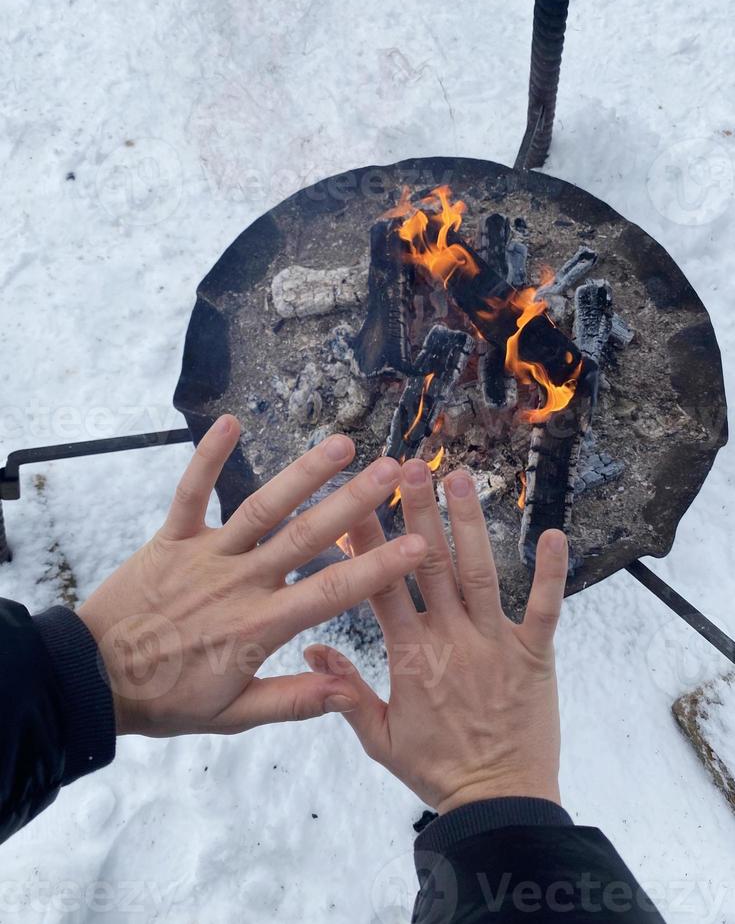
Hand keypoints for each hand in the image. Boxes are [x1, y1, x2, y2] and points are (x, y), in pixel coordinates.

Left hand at [78, 416, 426, 736]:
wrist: (91, 679)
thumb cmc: (166, 698)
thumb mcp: (232, 715)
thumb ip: (293, 700)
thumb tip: (347, 688)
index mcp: (261, 626)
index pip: (332, 592)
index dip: (378, 568)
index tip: (417, 545)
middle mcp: (240, 583)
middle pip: (305, 537)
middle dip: (353, 502)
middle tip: (391, 470)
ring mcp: (205, 555)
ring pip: (261, 508)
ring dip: (302, 474)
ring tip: (340, 444)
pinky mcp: (171, 538)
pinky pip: (191, 493)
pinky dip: (208, 458)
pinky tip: (230, 421)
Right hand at [304, 459, 567, 814]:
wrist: (497, 803)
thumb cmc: (436, 770)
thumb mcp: (379, 738)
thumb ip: (344, 692)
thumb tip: (313, 646)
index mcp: (410, 657)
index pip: (382, 588)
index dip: (367, 543)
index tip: (354, 504)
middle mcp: (450, 640)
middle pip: (429, 566)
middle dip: (416, 513)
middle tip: (408, 466)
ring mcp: (494, 644)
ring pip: (478, 574)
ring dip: (468, 524)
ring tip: (460, 479)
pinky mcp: (534, 654)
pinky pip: (544, 608)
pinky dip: (550, 574)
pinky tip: (553, 535)